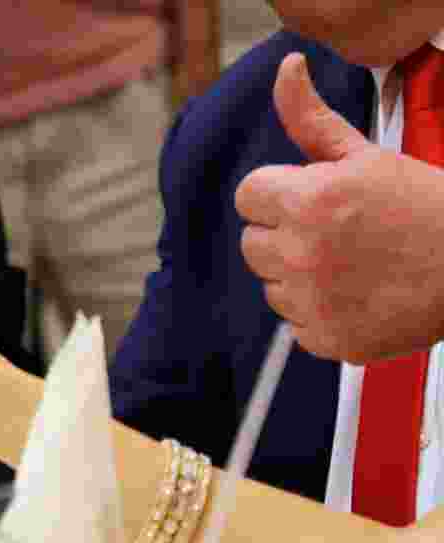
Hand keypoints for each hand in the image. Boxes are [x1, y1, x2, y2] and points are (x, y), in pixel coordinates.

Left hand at [237, 53, 443, 362]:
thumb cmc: (423, 206)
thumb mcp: (365, 154)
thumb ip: (311, 120)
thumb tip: (286, 72)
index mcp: (306, 201)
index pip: (249, 196)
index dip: (279, 194)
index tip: (312, 199)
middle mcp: (300, 252)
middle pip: (253, 242)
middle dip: (285, 233)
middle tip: (337, 231)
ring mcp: (311, 301)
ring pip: (272, 284)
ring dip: (299, 275)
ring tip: (351, 263)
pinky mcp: (325, 339)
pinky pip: (297, 323)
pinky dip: (320, 314)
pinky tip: (357, 295)